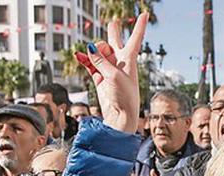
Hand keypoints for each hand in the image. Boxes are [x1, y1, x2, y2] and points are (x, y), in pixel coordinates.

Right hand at [74, 13, 148, 133]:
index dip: (139, 25)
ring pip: (98, 52)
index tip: (145, 13)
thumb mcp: (114, 76)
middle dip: (113, 32)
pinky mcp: (99, 77)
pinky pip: (90, 63)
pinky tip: (78, 56)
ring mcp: (108, 68)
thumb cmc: (124, 96)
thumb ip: (101, 61)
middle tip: (113, 21)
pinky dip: (84, 59)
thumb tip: (89, 49)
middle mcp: (119, 61)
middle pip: (114, 41)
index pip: (135, 37)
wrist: (120, 115)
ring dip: (93, 52)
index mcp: (129, 58)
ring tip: (90, 56)